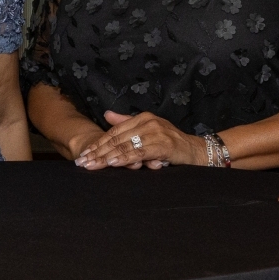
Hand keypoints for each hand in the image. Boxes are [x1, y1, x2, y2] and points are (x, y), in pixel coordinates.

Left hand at [73, 111, 198, 169]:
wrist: (196, 151)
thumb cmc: (172, 143)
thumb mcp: (149, 130)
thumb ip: (127, 122)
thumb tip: (106, 114)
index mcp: (142, 118)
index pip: (114, 132)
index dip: (98, 144)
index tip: (84, 155)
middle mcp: (147, 122)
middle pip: (116, 139)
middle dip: (97, 152)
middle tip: (82, 162)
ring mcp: (155, 132)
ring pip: (125, 146)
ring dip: (106, 157)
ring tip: (93, 165)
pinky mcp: (162, 145)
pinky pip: (139, 152)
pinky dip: (124, 158)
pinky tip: (112, 163)